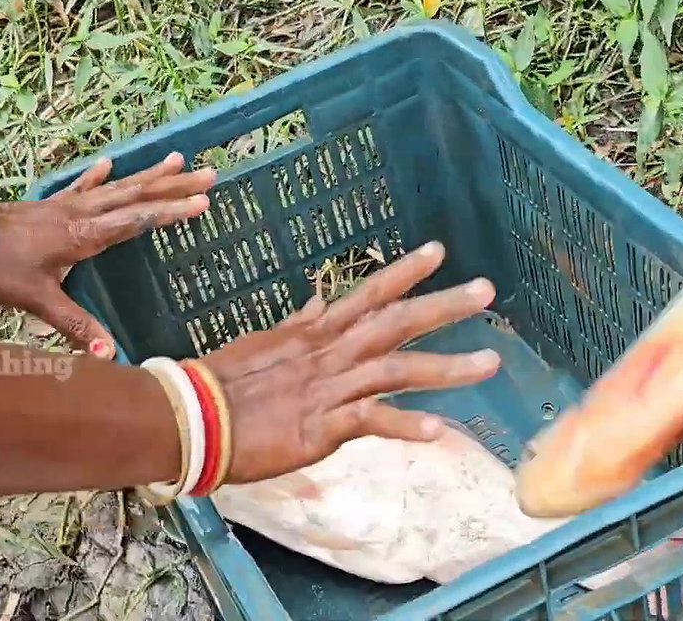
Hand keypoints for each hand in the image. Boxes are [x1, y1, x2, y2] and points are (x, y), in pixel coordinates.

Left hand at [0, 152, 215, 356]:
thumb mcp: (38, 301)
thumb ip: (75, 325)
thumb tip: (109, 354)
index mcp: (86, 236)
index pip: (138, 220)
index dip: (171, 212)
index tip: (203, 201)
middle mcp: (83, 214)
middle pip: (137, 196)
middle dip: (174, 186)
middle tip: (209, 173)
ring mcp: (68, 205)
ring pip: (118, 186)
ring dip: (148, 175)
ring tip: (176, 158)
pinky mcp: (51, 204)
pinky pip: (83, 186)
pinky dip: (99, 176)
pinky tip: (111, 162)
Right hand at [201, 241, 500, 484]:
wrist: (192, 417)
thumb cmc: (222, 382)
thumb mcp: (264, 342)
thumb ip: (299, 324)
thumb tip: (319, 301)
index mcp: (316, 332)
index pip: (369, 293)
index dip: (405, 271)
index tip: (439, 251)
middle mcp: (330, 352)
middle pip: (396, 321)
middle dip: (443, 306)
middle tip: (487, 290)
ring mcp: (329, 388)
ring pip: (397, 369)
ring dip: (447, 367)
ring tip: (490, 363)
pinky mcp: (322, 427)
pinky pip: (371, 422)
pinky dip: (405, 426)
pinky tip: (440, 431)